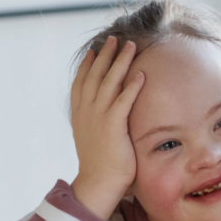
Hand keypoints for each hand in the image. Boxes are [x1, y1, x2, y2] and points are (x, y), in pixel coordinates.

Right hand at [70, 36, 144, 219]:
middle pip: (95, 75)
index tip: (95, 50)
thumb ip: (98, 123)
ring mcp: (98, 118)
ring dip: (120, 62)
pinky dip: (132, 85)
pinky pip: (123, 100)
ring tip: (130, 46)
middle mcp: (86, 111)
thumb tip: (106, 118)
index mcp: (79, 114)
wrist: (98, 182)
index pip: (81, 82)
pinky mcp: (113, 126)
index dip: (89, 64)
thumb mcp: (94, 138)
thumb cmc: (101, 164)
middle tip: (114, 38)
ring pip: (109, 82)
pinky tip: (141, 73)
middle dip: (105, 55)